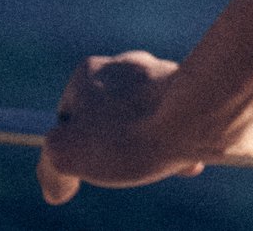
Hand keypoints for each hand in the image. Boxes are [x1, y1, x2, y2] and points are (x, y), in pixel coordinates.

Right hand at [36, 50, 222, 203]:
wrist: (199, 117)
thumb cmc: (128, 134)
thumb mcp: (65, 156)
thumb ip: (51, 170)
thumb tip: (58, 189)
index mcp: (90, 71)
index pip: (70, 115)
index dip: (77, 145)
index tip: (91, 163)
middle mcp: (129, 64)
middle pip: (113, 116)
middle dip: (120, 145)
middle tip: (130, 166)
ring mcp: (166, 71)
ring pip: (150, 116)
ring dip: (155, 144)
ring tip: (165, 163)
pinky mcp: (201, 83)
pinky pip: (184, 116)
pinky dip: (183, 139)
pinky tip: (189, 158)